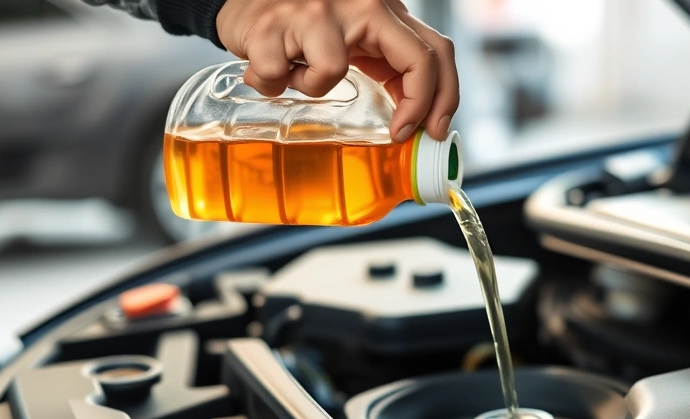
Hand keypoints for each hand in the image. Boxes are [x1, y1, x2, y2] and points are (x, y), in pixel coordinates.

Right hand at [216, 0, 458, 141]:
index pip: (436, 50)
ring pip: (331, 71)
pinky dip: (270, 83)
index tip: (434, 129)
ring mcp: (316, 11)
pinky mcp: (272, 23)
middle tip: (398, 134)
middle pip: (417, 59)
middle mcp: (358, 4)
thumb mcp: (353, 35)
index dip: (444, 95)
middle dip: (415, 107)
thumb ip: (384, 62)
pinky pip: (279, 77)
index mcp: (382, 10)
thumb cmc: (302, 25)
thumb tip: (414, 119)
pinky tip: (266, 65)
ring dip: (310, 85)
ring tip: (293, 71)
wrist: (244, 1)